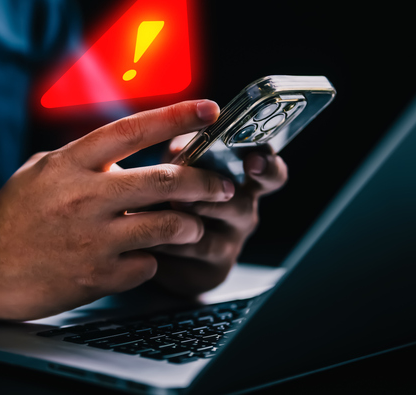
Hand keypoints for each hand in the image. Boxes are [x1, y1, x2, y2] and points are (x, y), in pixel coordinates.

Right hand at [0, 100, 236, 319]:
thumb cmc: (14, 215)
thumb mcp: (41, 171)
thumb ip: (83, 159)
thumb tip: (124, 153)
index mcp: (72, 163)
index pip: (133, 130)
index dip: (176, 117)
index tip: (209, 109)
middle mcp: (86, 197)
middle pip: (163, 181)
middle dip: (204, 182)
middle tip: (223, 186)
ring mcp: (94, 239)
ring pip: (167, 225)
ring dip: (189, 225)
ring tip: (192, 225)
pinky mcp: (98, 275)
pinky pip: (147, 264)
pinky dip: (152, 259)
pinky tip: (142, 257)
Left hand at [147, 135, 287, 295]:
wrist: (163, 250)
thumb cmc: (174, 197)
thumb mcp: (179, 169)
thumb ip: (183, 155)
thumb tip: (179, 147)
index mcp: (241, 180)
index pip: (268, 169)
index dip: (266, 163)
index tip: (253, 159)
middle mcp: (242, 211)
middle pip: (241, 203)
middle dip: (219, 194)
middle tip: (201, 188)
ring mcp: (229, 242)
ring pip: (211, 232)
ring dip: (188, 217)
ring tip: (168, 205)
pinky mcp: (211, 268)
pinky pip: (190, 253)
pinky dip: (167, 240)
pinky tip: (147, 231)